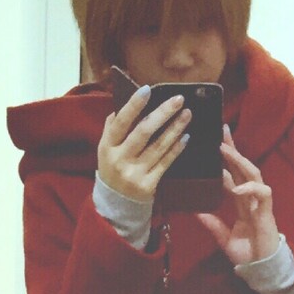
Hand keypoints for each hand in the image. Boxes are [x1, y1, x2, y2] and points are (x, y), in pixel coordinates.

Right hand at [97, 87, 191, 203]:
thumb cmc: (113, 168)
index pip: (121, 122)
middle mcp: (120, 159)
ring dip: (175, 128)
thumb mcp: (106, 148)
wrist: (116, 203)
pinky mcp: (148, 185)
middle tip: (179, 99)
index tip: (148, 89)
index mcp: (107, 146)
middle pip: (143, 132)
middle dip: (162, 113)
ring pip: (158, 146)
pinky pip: (165, 163)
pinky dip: (176, 149)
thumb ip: (113, 127)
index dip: (134, 105)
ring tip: (187, 114)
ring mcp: (135, 173)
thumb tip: (125, 102)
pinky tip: (185, 137)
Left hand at [195, 126, 280, 264]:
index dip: (224, 160)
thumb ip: (212, 224)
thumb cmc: (247, 254)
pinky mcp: (267, 211)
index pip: (232, 174)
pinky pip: (262, 193)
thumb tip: (194, 212)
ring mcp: (260, 203)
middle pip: (243, 167)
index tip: (213, 144)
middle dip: (233, 149)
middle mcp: (251, 198)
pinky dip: (250, 188)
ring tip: (226, 150)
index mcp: (241, 202)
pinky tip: (237, 188)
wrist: (261, 269)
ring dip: (240, 161)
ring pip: (253, 174)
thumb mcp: (223, 237)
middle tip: (221, 131)